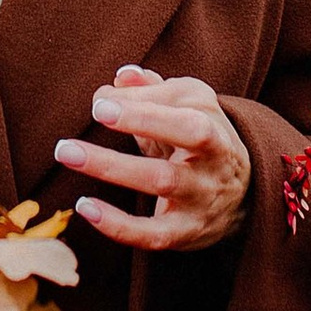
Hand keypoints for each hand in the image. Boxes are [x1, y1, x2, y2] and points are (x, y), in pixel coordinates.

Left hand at [54, 65, 250, 254]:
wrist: (242, 197)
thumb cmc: (198, 142)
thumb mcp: (186, 109)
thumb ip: (152, 90)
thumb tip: (122, 77)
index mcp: (212, 122)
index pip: (183, 105)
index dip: (143, 104)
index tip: (102, 102)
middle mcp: (214, 158)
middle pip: (188, 134)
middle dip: (141, 120)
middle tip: (97, 110)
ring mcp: (201, 197)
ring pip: (161, 181)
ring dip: (112, 166)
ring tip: (68, 153)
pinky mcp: (185, 232)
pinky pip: (153, 234)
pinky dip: (118, 225)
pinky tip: (86, 207)